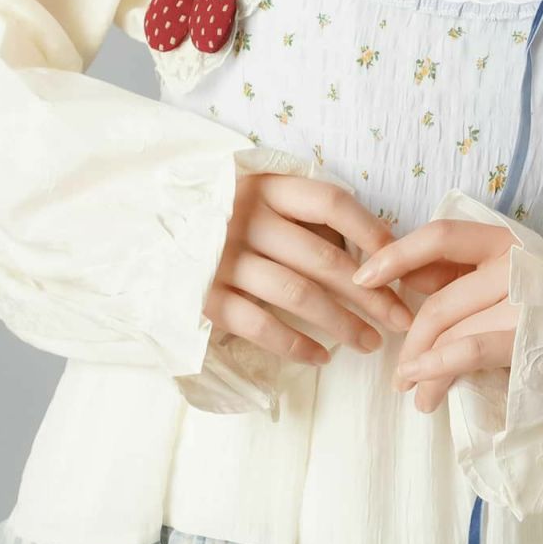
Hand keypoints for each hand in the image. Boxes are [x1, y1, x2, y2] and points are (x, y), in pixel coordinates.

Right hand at [203, 173, 418, 364]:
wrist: (141, 225)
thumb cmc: (219, 211)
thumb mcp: (258, 192)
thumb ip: (301, 211)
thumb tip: (373, 242)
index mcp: (265, 186)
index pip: (331, 203)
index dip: (369, 230)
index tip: (399, 260)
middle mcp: (246, 218)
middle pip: (324, 258)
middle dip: (370, 293)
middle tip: (401, 318)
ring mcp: (223, 258)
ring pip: (298, 295)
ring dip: (342, 323)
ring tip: (371, 343)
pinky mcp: (204, 296)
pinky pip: (260, 325)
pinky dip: (295, 345)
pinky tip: (323, 357)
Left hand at [351, 218, 520, 412]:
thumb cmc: (541, 306)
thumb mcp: (497, 276)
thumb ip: (454, 274)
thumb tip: (400, 278)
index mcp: (504, 238)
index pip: (440, 236)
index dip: (395, 254)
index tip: (362, 278)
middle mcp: (515, 261)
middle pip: (439, 300)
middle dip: (411, 339)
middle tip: (400, 371)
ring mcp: (523, 298)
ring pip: (449, 331)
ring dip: (421, 367)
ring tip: (413, 391)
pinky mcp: (526, 336)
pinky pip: (467, 351)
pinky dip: (437, 369)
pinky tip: (423, 387)